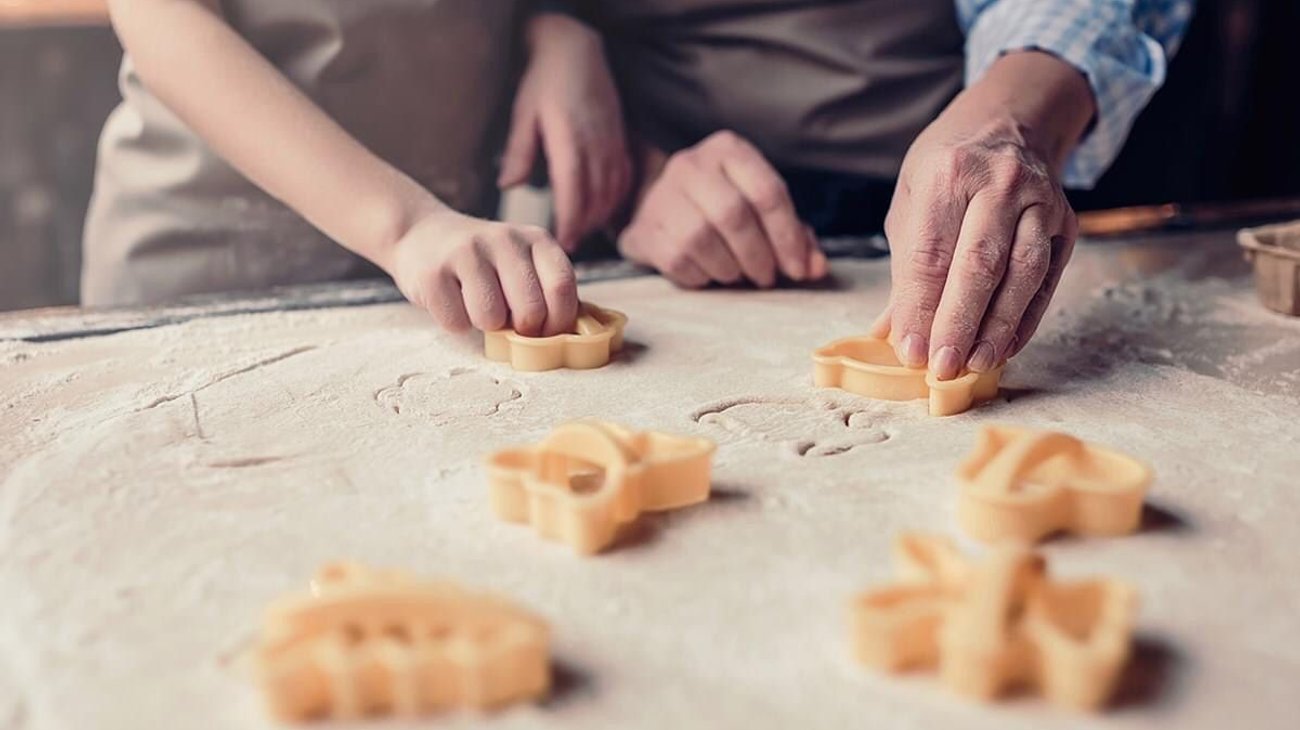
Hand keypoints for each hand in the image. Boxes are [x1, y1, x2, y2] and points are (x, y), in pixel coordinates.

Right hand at [387, 210, 578, 336]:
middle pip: (530, 310)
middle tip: (508, 323)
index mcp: (536, 239)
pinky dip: (456, 323)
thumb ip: (546, 291)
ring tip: (477, 305)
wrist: (422, 235)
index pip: (562, 287)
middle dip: (522, 330)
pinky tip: (452, 301)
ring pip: (491, 319)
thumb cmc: (484, 263)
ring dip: (486, 326)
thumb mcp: (522, 263)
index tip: (546, 333)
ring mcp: (466, 252)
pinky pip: (456, 323)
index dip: (559, 321)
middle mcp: (504, 239)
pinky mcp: (432, 272)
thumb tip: (567, 336)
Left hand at [498, 13, 631, 251]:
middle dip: (585, 226)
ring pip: (613, 191)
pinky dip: (616, 198)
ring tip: (583, 232)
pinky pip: (624, 177)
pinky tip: (603, 210)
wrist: (575, 51)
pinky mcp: (620, 139)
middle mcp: (596, 144)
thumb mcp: (523, 113)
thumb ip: (519, 152)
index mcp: (570, 139)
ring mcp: (612, 142)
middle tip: (568, 246)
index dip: (571, 221)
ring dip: (600, 216)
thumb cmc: (544, 82)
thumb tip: (507, 186)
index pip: (574, 191)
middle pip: (597, 198)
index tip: (563, 242)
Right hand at [618, 130, 826, 288]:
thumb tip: (816, 268)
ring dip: (729, 268)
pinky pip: (678, 260)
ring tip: (737, 274)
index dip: (788, 237)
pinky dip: (701, 276)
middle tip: (766, 277)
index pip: (767, 192)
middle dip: (758, 255)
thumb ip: (795, 237)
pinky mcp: (643, 229)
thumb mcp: (762, 212)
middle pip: (733, 215)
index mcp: (728, 149)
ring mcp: (661, 194)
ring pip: (702, 238)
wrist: (662, 211)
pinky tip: (708, 273)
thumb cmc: (723, 210)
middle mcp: (691, 164)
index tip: (798, 270)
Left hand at [875, 52, 1093, 379]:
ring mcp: (1040, 202)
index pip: (932, 252)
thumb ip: (905, 267)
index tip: (909, 350)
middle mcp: (1000, 183)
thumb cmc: (948, 166)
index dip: (920, 307)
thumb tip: (894, 332)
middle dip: (958, 322)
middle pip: (980, 264)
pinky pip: (1047, 279)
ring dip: (998, 326)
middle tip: (941, 367)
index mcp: (949, 173)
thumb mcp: (912, 201)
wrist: (1010, 121)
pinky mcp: (1066, 223)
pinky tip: (1006, 347)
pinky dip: (1027, 318)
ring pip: (1023, 273)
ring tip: (975, 364)